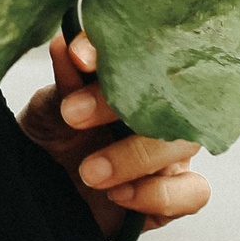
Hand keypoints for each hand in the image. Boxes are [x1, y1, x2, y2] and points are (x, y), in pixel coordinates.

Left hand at [16, 28, 209, 239]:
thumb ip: (65, 82)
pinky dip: (159, 194)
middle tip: (72, 115)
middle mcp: (165, 110)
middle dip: (120, 106)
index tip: (79, 57)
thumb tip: (65, 45)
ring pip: (184, 143)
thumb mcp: (51, 106)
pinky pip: (194, 192)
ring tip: (90, 171)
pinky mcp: (176, 193)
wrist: (45, 187)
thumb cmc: (55, 134)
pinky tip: (119, 195)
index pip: (148, 53)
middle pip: (172, 96)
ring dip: (135, 157)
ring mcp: (174, 151)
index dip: (119, 51)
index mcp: (141, 78)